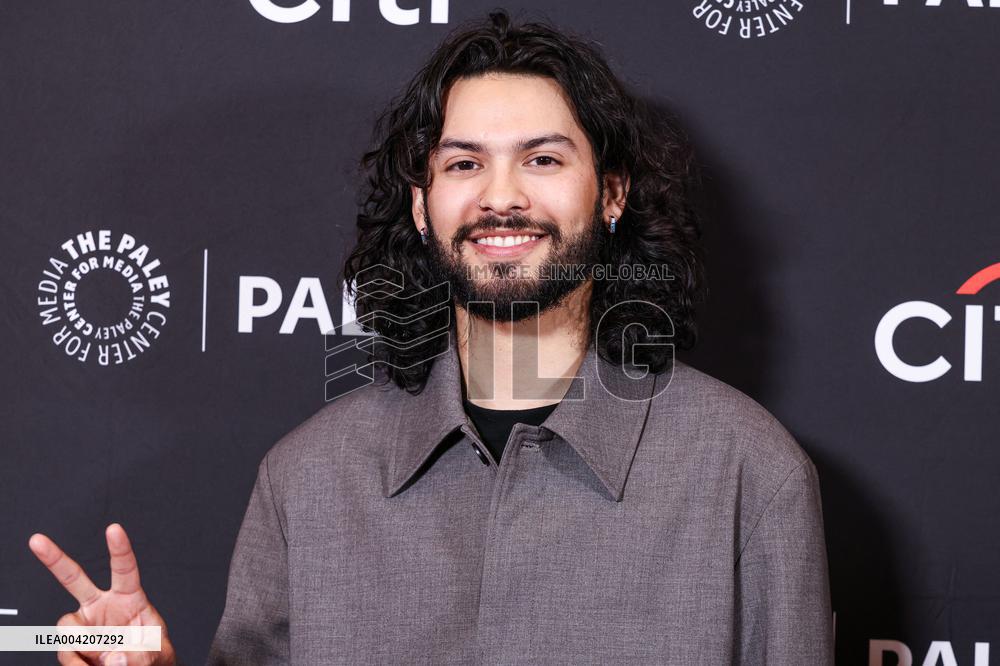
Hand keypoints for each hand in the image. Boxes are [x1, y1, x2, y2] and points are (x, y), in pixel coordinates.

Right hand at [28, 523, 176, 665]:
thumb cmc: (152, 656)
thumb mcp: (158, 653)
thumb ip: (141, 655)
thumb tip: (114, 659)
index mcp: (129, 598)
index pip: (125, 570)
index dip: (120, 549)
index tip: (114, 529)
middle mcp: (102, 606)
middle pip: (74, 579)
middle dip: (54, 559)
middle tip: (36, 540)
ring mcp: (84, 625)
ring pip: (67, 626)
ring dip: (84, 645)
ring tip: (103, 658)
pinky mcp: (72, 646)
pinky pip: (66, 652)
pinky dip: (78, 664)